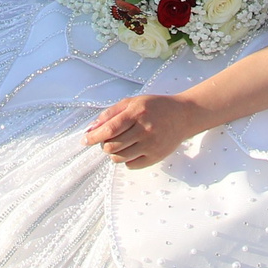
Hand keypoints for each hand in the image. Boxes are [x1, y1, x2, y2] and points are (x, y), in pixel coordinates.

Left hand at [84, 92, 201, 168]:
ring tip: (120, 144)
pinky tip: (132, 150)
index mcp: (137, 112)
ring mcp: (151, 145)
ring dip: (114, 153)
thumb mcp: (132, 102)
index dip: (94, 137)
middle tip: (108, 140)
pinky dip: (126, 160)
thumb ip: (111, 113)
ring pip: (120, 158)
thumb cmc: (155, 107)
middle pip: (112, 146)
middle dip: (104, 145)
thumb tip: (91, 129)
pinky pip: (131, 165)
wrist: (183, 116)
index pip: (109, 129)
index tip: (84, 140)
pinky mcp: (156, 157)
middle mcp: (144, 129)